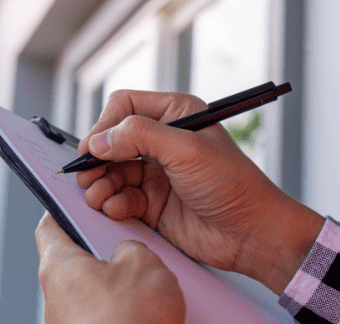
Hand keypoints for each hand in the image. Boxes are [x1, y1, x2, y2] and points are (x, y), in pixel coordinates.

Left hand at [35, 212, 184, 323]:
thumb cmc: (129, 321)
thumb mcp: (143, 262)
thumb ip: (131, 247)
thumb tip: (127, 255)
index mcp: (59, 266)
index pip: (49, 226)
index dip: (64, 209)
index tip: (77, 201)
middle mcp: (56, 297)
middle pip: (78, 259)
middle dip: (106, 250)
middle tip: (132, 242)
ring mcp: (71, 323)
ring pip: (96, 290)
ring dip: (121, 283)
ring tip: (151, 281)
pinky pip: (107, 315)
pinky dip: (126, 309)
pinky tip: (151, 310)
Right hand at [76, 90, 324, 293]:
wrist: (251, 233)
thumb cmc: (232, 184)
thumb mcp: (187, 150)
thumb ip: (140, 136)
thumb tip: (99, 140)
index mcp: (176, 114)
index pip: (125, 106)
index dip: (105, 125)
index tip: (93, 148)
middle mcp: (163, 141)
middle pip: (112, 141)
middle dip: (97, 158)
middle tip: (87, 175)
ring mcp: (156, 173)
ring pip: (111, 172)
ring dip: (100, 184)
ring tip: (99, 195)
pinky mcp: (152, 204)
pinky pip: (119, 198)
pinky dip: (112, 203)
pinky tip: (118, 209)